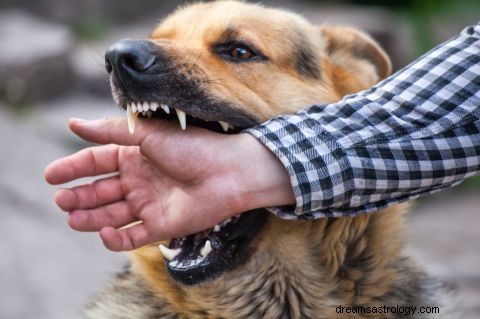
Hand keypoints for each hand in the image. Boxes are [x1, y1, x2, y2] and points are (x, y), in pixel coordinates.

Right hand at [44, 118, 294, 250]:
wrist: (229, 171)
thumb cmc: (192, 146)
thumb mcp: (147, 133)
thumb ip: (110, 132)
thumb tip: (72, 124)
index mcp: (135, 155)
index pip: (96, 162)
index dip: (73, 168)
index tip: (50, 176)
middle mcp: (139, 180)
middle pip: (100, 190)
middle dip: (79, 196)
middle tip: (61, 200)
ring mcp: (149, 204)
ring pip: (111, 214)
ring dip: (90, 217)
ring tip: (71, 217)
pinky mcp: (161, 226)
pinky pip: (133, 236)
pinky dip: (116, 238)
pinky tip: (104, 232)